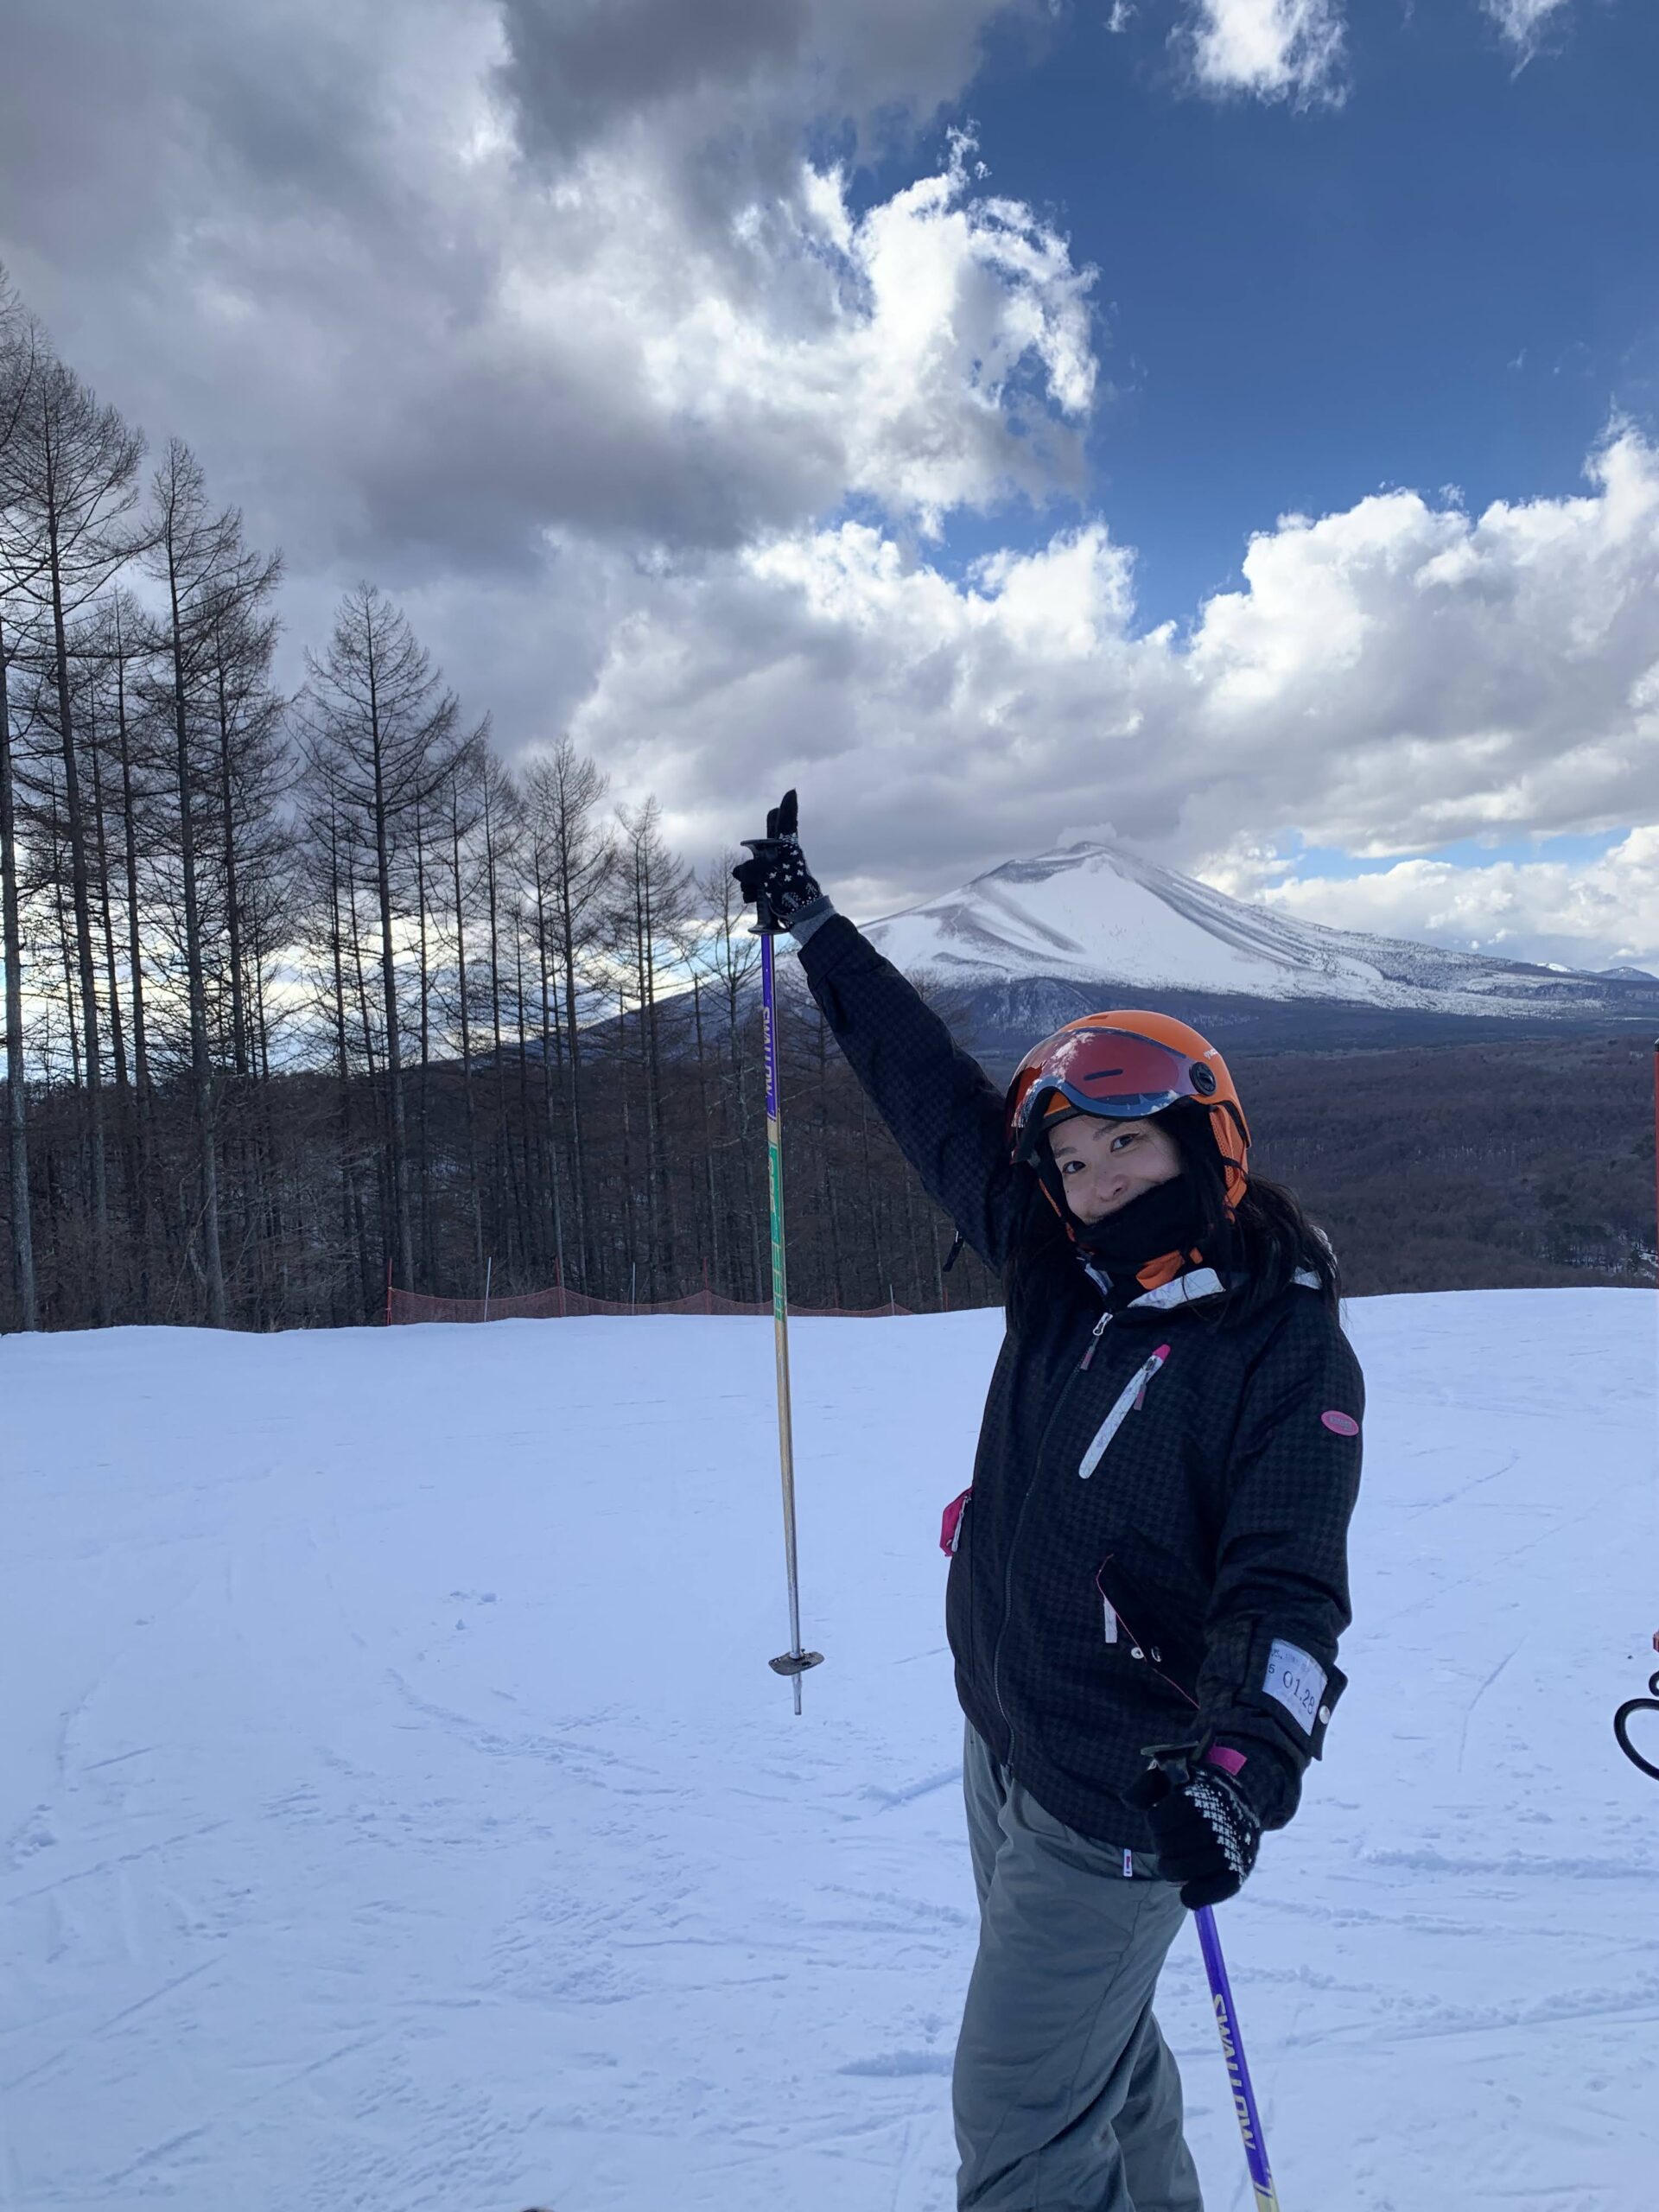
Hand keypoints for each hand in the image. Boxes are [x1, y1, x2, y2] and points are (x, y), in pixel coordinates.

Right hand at [733, 788, 822, 932]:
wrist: (801, 918)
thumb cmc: (790, 891)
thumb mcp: (766, 875)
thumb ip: (749, 868)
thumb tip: (738, 873)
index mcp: (787, 848)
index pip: (786, 824)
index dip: (786, 810)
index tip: (792, 793)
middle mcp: (782, 858)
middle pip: (762, 848)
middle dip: (753, 858)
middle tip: (760, 861)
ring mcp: (776, 873)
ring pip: (753, 870)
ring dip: (748, 881)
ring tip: (753, 892)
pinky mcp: (772, 888)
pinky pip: (754, 885)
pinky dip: (751, 892)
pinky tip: (752, 899)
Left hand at [1128, 1744, 1261, 1908]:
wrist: (1236, 1808)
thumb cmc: (1195, 1794)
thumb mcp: (1171, 1779)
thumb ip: (1147, 1786)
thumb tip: (1127, 1801)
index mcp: (1205, 1794)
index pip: (1168, 1814)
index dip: (1156, 1821)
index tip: (1158, 1821)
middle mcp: (1222, 1820)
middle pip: (1174, 1843)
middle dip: (1162, 1846)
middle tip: (1164, 1846)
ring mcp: (1233, 1848)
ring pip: (1190, 1868)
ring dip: (1172, 1870)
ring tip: (1170, 1866)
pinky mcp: (1239, 1872)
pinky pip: (1217, 1889)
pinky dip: (1196, 1895)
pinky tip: (1185, 1893)